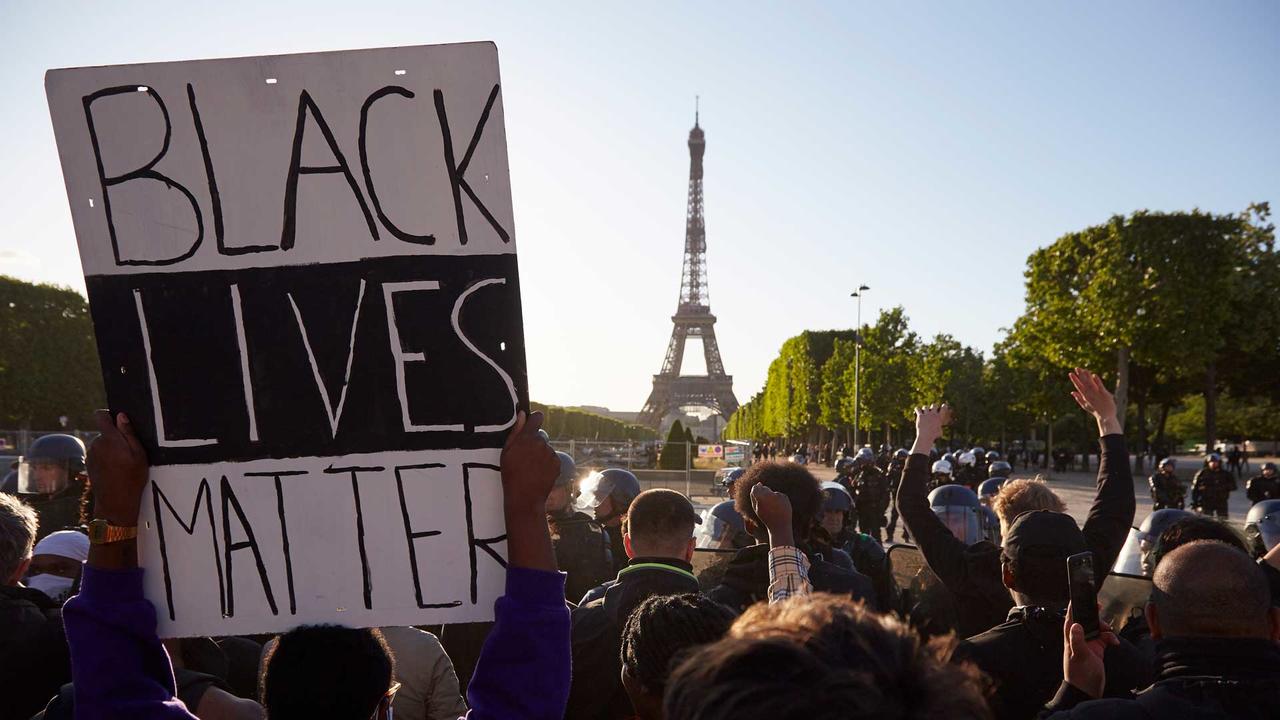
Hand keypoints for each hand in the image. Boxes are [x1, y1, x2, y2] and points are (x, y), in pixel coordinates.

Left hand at [87, 411, 149, 525]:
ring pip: (102, 444)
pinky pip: (98, 454)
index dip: (110, 416)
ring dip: (111, 448)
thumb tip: (121, 416)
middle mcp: (96, 443)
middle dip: (115, 437)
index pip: (101, 415)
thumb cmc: (132, 477)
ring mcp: (91, 454)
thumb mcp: (139, 454)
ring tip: (123, 463)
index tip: (121, 424)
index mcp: (109, 438)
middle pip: (105, 431)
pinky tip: (115, 470)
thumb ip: (129, 433)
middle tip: (129, 452)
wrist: (115, 501)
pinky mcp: (89, 464)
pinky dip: (106, 458)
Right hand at [500, 411, 559, 511]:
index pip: (536, 418)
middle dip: (534, 443)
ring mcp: (551, 453)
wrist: (524, 497)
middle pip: (540, 436)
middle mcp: (541, 443)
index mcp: (527, 437)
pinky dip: (547, 464)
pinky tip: (538, 473)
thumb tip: (523, 414)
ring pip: (546, 448)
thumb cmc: (511, 474)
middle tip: (525, 458)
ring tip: (530, 468)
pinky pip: (552, 458)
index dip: (534, 419)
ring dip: (540, 455)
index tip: (533, 421)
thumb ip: (516, 431)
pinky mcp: (557, 463)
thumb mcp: (506, 452)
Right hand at [751, 483, 793, 546]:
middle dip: (763, 493)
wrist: (780, 525)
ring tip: (772, 509)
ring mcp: (778, 495)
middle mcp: (769, 494)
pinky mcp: (784, 497)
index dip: (755, 493)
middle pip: (764, 488)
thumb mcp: (756, 508)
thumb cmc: (766, 518)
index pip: (755, 488)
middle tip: (766, 505)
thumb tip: (759, 483)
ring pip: (772, 492)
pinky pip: (779, 495)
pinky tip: (778, 508)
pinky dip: (778, 500)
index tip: (757, 498)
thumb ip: (755, 496)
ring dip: (771, 497)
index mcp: (760, 498)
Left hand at [911, 404, 951, 454]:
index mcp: (939, 417)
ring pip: (925, 407)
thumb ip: (940, 428)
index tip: (943, 406)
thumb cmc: (934, 436)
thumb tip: (940, 428)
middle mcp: (933, 414)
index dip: (944, 406)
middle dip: (933, 406)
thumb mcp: (940, 432)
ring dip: (925, 409)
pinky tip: (917, 410)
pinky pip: (918, 409)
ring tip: (924, 412)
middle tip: (932, 410)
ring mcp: (926, 414)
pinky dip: (917, 409)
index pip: (943, 408)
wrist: (926, 437)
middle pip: (934, 405)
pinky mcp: (920, 416)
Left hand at [1062, 602, 1118, 699]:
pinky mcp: (1097, 649)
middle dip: (1094, 616)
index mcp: (1071, 637)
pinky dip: (1110, 638)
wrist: (1087, 690)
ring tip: (1109, 633)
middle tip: (1101, 609)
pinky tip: (1113, 642)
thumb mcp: (1079, 656)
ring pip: (1097, 628)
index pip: (1070, 618)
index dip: (1074, 607)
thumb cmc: (1079, 675)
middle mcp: (1079, 638)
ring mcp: (1089, 643)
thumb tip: (1075, 624)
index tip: (1080, 597)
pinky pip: (1105, 638)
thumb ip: (1077, 640)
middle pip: (1086, 620)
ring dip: (1105, 628)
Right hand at [1069, 368, 1121, 434]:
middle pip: (1084, 383)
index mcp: (1085, 397)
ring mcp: (1097, 394)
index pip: (1078, 386)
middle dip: (1080, 375)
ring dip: (1087, 376)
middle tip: (1076, 368)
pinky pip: (1100, 386)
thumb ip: (1079, 398)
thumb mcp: (1085, 405)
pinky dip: (1097, 381)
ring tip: (1084, 370)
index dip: (1074, 380)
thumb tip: (1072, 392)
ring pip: (1091, 383)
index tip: (1070, 373)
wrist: (1106, 417)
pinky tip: (1094, 375)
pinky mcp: (1105, 394)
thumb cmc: (1096, 411)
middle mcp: (1090, 395)